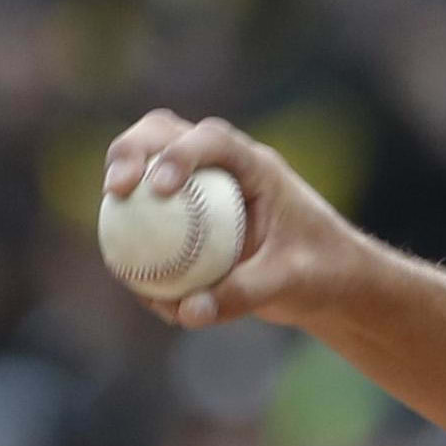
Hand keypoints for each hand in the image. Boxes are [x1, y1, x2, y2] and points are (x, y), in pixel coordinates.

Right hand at [99, 112, 372, 332]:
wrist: (330, 281)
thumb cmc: (322, 270)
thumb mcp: (290, 283)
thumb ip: (242, 293)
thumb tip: (186, 311)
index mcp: (255, 166)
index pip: (214, 140)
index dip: (180, 153)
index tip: (159, 187)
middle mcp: (222, 167)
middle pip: (163, 134)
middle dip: (130, 151)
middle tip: (116, 190)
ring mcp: (200, 188)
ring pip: (146, 169)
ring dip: (121, 189)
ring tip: (114, 242)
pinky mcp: (186, 217)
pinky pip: (149, 221)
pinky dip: (134, 241)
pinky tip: (137, 285)